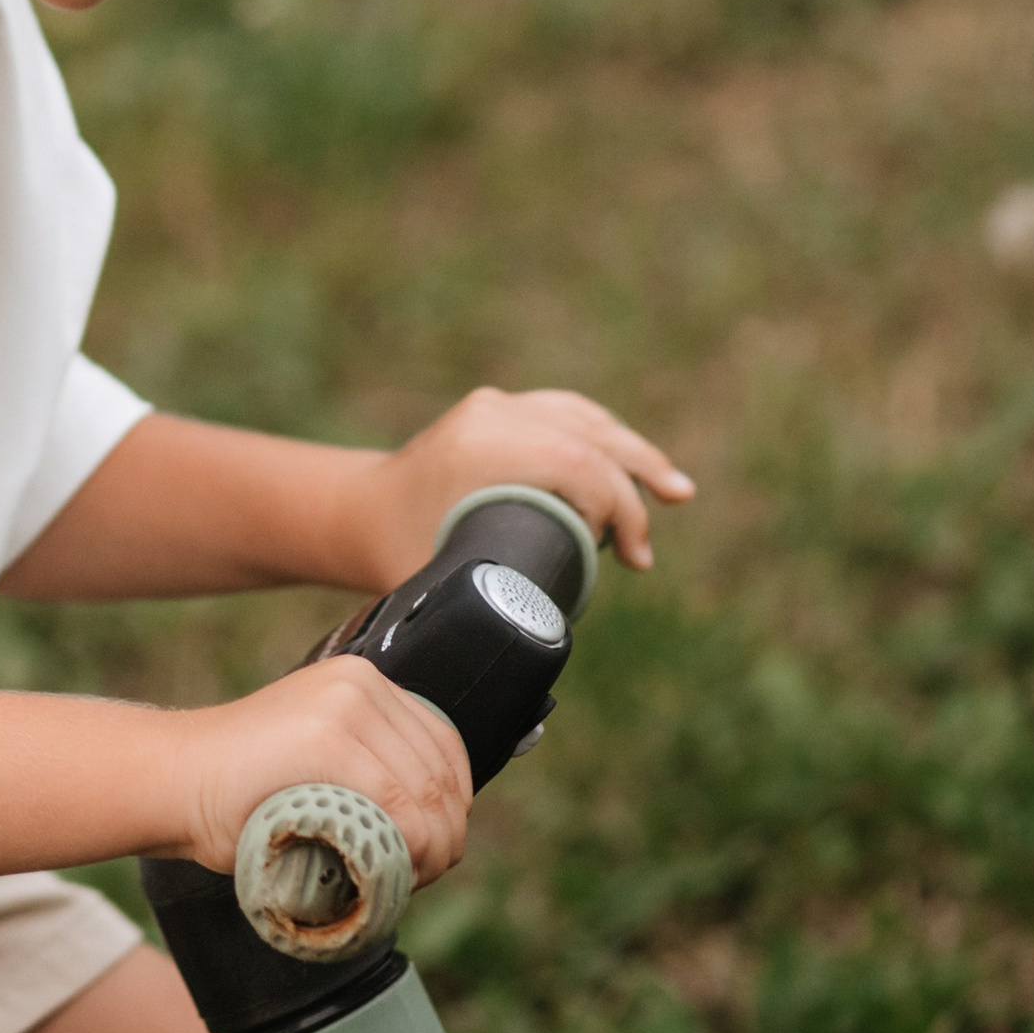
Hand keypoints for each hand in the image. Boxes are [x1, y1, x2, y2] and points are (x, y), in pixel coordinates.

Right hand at [164, 657, 471, 884]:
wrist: (178, 780)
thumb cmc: (244, 788)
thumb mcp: (317, 753)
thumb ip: (367, 764)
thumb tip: (432, 817)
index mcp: (364, 681)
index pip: (445, 747)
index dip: (451, 807)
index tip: (433, 849)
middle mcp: (362, 682)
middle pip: (442, 774)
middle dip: (444, 836)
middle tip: (417, 877)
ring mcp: (346, 706)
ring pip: (429, 796)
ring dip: (431, 852)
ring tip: (403, 880)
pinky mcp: (329, 739)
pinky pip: (401, 809)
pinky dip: (409, 852)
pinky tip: (392, 874)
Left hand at [354, 385, 694, 583]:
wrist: (361, 512)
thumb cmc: (399, 554)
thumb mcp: (447, 579)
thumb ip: (502, 596)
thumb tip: (564, 628)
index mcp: (482, 446)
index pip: (577, 464)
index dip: (619, 508)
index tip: (632, 559)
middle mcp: (492, 413)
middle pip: (589, 435)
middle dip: (636, 481)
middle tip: (660, 531)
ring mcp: (496, 404)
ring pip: (584, 418)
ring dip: (631, 452)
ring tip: (672, 489)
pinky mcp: (500, 408)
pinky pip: (568, 413)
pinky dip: (604, 437)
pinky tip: (633, 461)